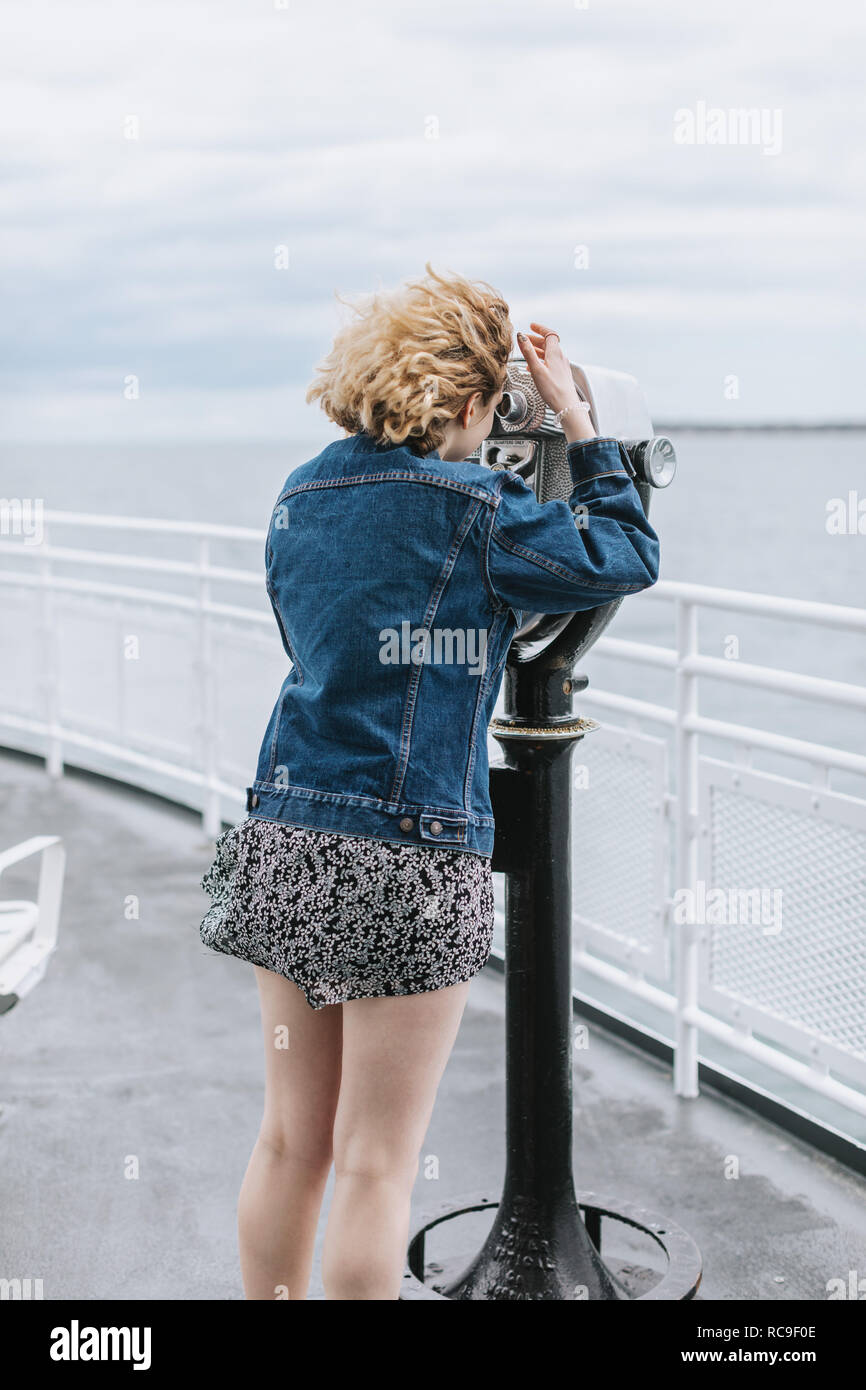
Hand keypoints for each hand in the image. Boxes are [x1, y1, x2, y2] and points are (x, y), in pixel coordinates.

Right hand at [516, 323, 594, 442]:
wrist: (567, 406)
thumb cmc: (552, 390)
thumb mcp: (536, 369)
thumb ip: (528, 352)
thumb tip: (521, 336)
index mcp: (555, 353)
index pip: (549, 334)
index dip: (540, 329)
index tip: (531, 326)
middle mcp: (560, 357)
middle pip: (548, 343)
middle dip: (536, 340)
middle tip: (525, 340)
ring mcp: (562, 366)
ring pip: (549, 353)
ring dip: (538, 351)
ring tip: (527, 353)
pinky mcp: (562, 375)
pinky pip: (551, 363)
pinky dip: (542, 360)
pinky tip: (535, 368)